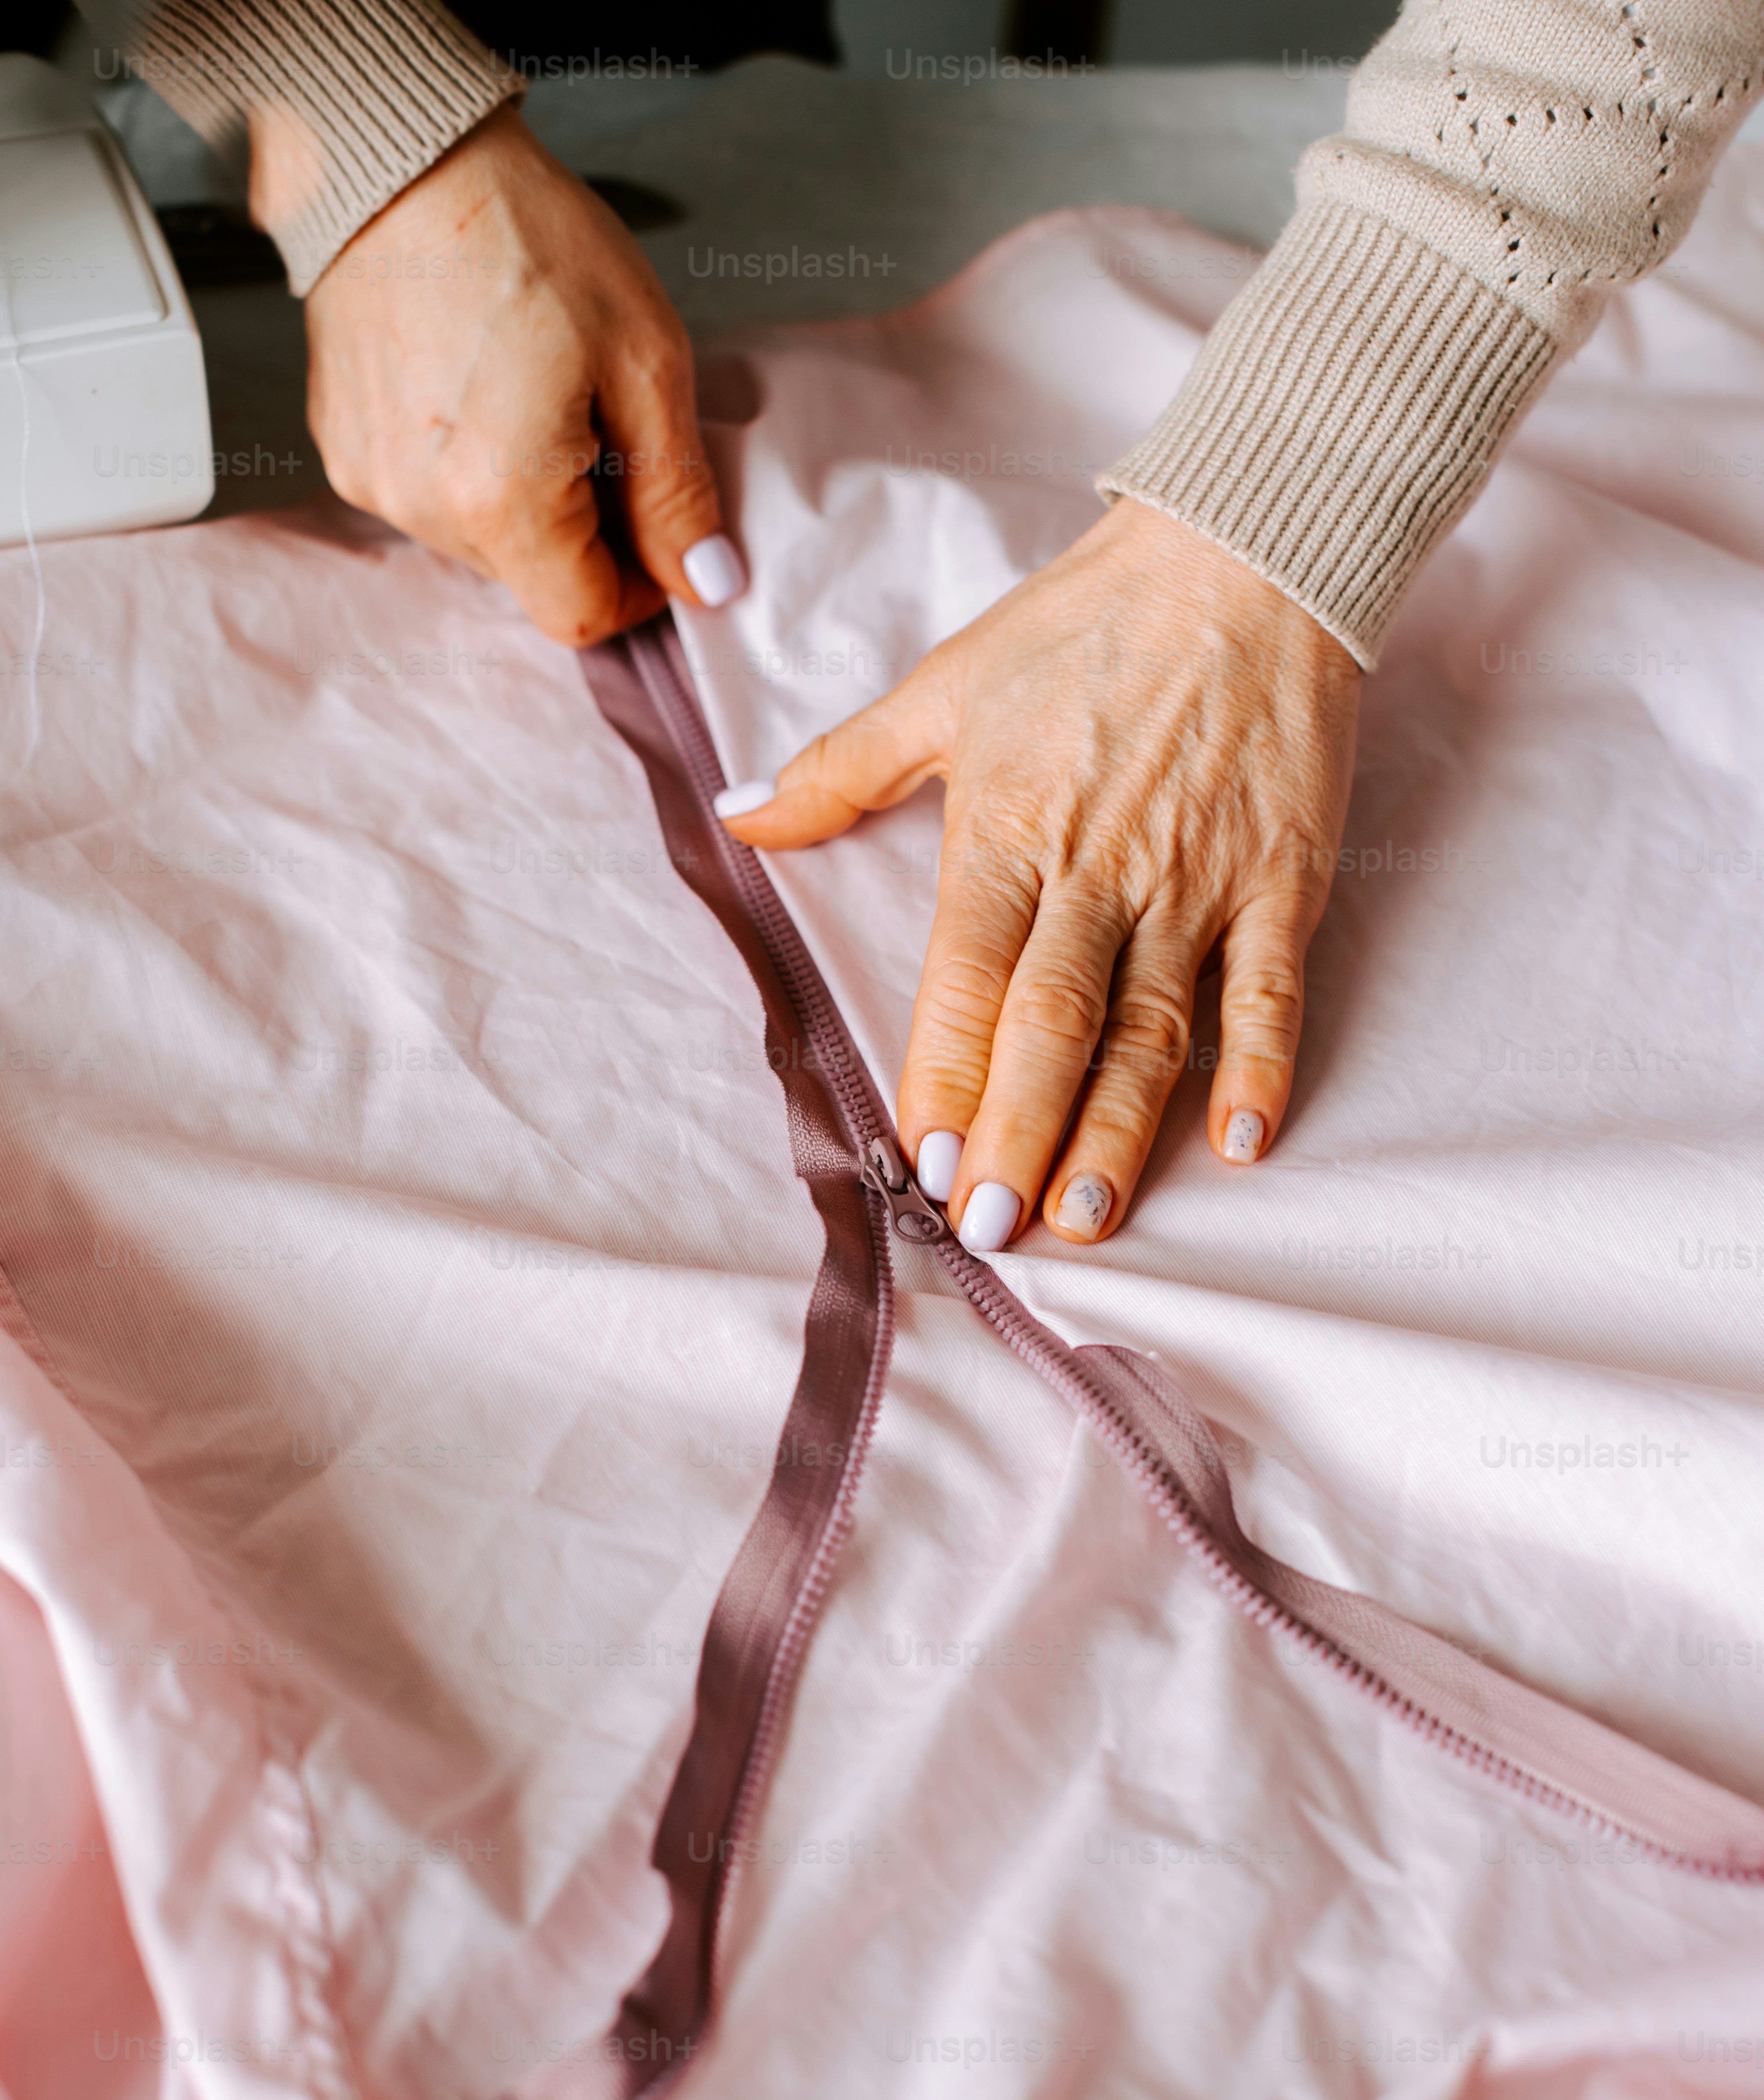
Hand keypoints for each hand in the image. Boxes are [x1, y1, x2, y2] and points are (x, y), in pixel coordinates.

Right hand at [291, 104, 741, 642]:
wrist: (400, 155)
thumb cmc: (524, 235)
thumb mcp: (643, 360)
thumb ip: (676, 491)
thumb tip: (708, 583)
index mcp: (502, 500)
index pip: (584, 615)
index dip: (640, 590)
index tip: (661, 535)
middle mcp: (422, 509)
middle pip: (533, 577)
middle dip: (585, 529)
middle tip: (604, 427)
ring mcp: (375, 482)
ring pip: (482, 540)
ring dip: (527, 493)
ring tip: (537, 391)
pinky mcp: (346, 449)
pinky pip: (430, 493)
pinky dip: (471, 463)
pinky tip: (481, 383)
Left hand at [719, 501, 1360, 1249]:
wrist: (1248, 553)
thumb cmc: (1087, 624)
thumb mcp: (945, 684)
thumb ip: (840, 769)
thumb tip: (739, 820)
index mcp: (1010, 828)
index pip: (967, 977)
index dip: (944, 1073)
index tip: (924, 1160)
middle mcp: (1101, 869)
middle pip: (1053, 1024)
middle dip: (1018, 1133)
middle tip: (993, 1228)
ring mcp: (1198, 880)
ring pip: (1153, 1028)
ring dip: (1119, 1130)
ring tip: (1088, 1218)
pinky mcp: (1281, 879)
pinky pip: (1270, 990)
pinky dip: (1261, 1066)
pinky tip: (1239, 1144)